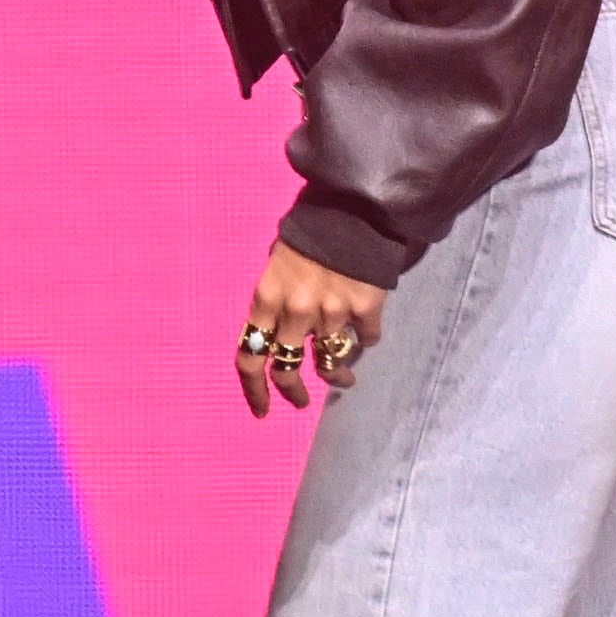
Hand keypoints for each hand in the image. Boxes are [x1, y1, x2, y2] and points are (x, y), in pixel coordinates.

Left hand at [236, 239, 388, 417]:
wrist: (351, 206)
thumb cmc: (306, 234)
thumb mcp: (276, 265)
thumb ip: (275, 303)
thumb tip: (278, 339)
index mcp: (266, 298)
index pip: (249, 357)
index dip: (254, 391)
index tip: (262, 410)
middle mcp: (296, 311)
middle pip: (288, 369)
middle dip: (294, 392)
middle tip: (300, 400)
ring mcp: (333, 312)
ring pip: (331, 363)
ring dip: (336, 374)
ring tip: (342, 376)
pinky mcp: (366, 309)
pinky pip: (365, 340)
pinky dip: (363, 340)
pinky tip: (363, 333)